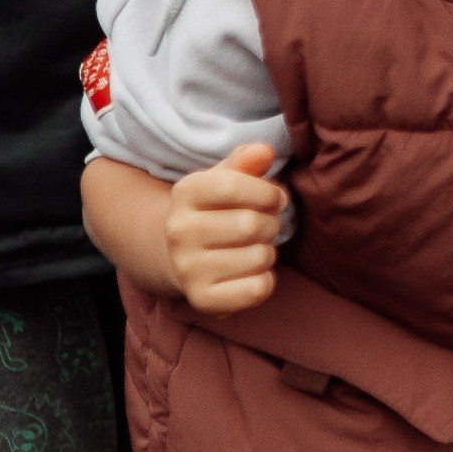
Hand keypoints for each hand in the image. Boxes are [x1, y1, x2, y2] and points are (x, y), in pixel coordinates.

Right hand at [164, 139, 287, 310]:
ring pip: (260, 257)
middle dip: (271, 223)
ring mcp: (187, 268)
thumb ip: (247, 161)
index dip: (267, 192)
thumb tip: (264, 152)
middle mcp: (178, 231)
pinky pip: (257, 289)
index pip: (234, 185)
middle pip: (252, 224)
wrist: (182, 257)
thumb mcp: (227, 179)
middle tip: (264, 226)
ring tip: (253, 248)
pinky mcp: (201, 299)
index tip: (273, 199)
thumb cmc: (217, 211)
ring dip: (268, 252)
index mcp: (185, 192)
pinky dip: (265, 281)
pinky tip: (250, 273)